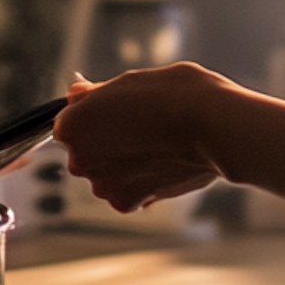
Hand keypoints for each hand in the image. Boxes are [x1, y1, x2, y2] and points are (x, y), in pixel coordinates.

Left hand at [53, 62, 231, 211]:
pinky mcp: (127, 203)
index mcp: (72, 124)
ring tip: (156, 145)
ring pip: (107, 173)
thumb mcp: (129, 80)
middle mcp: (79, 158)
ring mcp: (102, 185)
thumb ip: (95, 94)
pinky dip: (141, 184)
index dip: (95, 115)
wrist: (212, 127)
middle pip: (87, 150)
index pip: (72, 121)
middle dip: (107, 142)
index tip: (118, 111)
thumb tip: (76, 94)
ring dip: (124, 165)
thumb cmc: (175, 95)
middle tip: (141, 127)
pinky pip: (127, 192)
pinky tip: (162, 164)